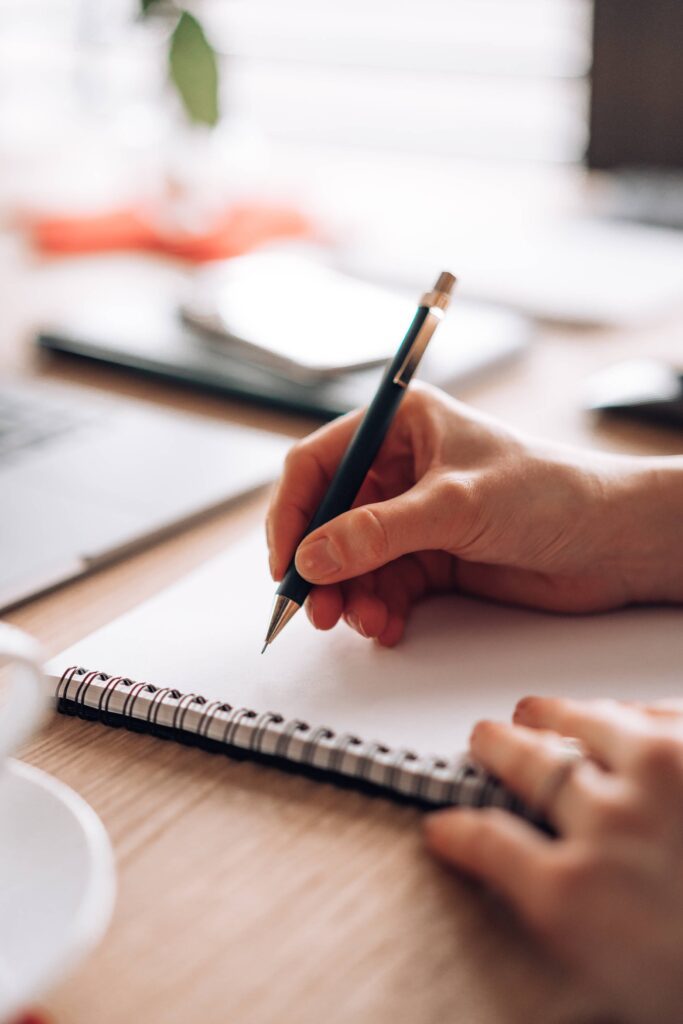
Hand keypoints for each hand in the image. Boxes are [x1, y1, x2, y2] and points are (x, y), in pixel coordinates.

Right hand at [266, 383, 682, 644]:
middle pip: (330, 517)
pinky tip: (387, 626)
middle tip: (315, 609)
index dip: (294, 512)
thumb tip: (311, 558)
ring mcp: (415, 515)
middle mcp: (402, 467)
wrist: (614, 542)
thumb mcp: (455, 505)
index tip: (285, 562)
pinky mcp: (433, 557)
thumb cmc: (551, 492)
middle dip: (320, 566)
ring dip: (349, 594)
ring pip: (353, 559)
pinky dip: (379, 608)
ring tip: (361, 622)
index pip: (320, 462)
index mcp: (403, 425)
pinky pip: (385, 585)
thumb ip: (378, 532)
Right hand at [424, 697, 682, 1023]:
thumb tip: (547, 910)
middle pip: (524, 763)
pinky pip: (651, 713)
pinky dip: (626, 713)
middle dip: (494, 747)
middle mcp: (605, 824)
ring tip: (537, 710)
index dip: (456, 832)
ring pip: (579, 722)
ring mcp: (662, 775)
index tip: (442, 826)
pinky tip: (621, 715)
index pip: (482, 844)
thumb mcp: (624, 986)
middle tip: (486, 738)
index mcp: (573, 898)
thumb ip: (574, 935)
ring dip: (548, 714)